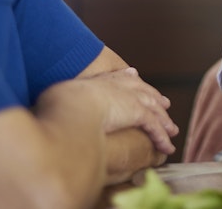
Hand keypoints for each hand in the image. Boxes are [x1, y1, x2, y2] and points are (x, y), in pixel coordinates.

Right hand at [44, 67, 177, 155]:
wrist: (71, 101)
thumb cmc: (60, 101)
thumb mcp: (61, 96)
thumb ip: (63, 98)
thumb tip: (50, 102)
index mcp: (101, 80)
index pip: (119, 77)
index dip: (129, 78)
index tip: (134, 75)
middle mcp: (119, 86)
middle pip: (142, 90)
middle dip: (153, 96)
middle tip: (164, 102)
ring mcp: (129, 97)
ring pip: (152, 109)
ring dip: (163, 121)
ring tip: (171, 129)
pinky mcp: (137, 111)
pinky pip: (153, 126)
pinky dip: (161, 136)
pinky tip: (167, 146)